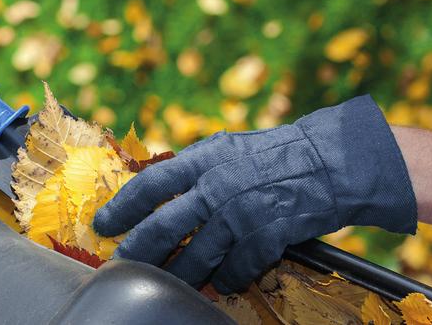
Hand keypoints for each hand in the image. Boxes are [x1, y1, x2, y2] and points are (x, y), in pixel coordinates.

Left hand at [92, 95, 417, 292]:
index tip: (104, 225)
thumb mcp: (225, 148)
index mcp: (203, 159)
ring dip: (178, 275)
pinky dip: (224, 280)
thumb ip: (192, 168)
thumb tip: (155, 191)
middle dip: (138, 251)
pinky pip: (234, 270)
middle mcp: (217, 186)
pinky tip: (220, 282)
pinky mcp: (265, 237)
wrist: (327, 162)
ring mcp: (241, 214)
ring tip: (166, 282)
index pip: (151, 186)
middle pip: (165, 228)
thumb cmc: (272, 155)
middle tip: (123, 264)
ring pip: (196, 258)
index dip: (122, 208)